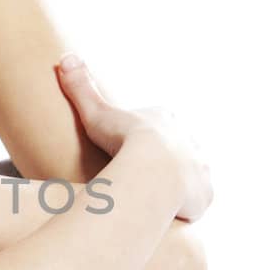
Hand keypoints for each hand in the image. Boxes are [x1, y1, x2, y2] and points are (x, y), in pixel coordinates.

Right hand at [55, 53, 213, 222]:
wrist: (153, 171)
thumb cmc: (123, 141)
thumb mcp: (96, 112)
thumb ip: (81, 87)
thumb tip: (64, 58)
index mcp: (165, 120)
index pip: (158, 123)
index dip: (145, 134)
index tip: (130, 145)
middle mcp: (189, 141)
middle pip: (177, 147)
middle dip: (165, 156)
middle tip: (143, 172)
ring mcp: (200, 168)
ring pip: (191, 173)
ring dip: (179, 181)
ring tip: (158, 195)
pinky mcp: (204, 194)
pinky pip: (198, 199)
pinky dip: (188, 205)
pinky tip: (172, 212)